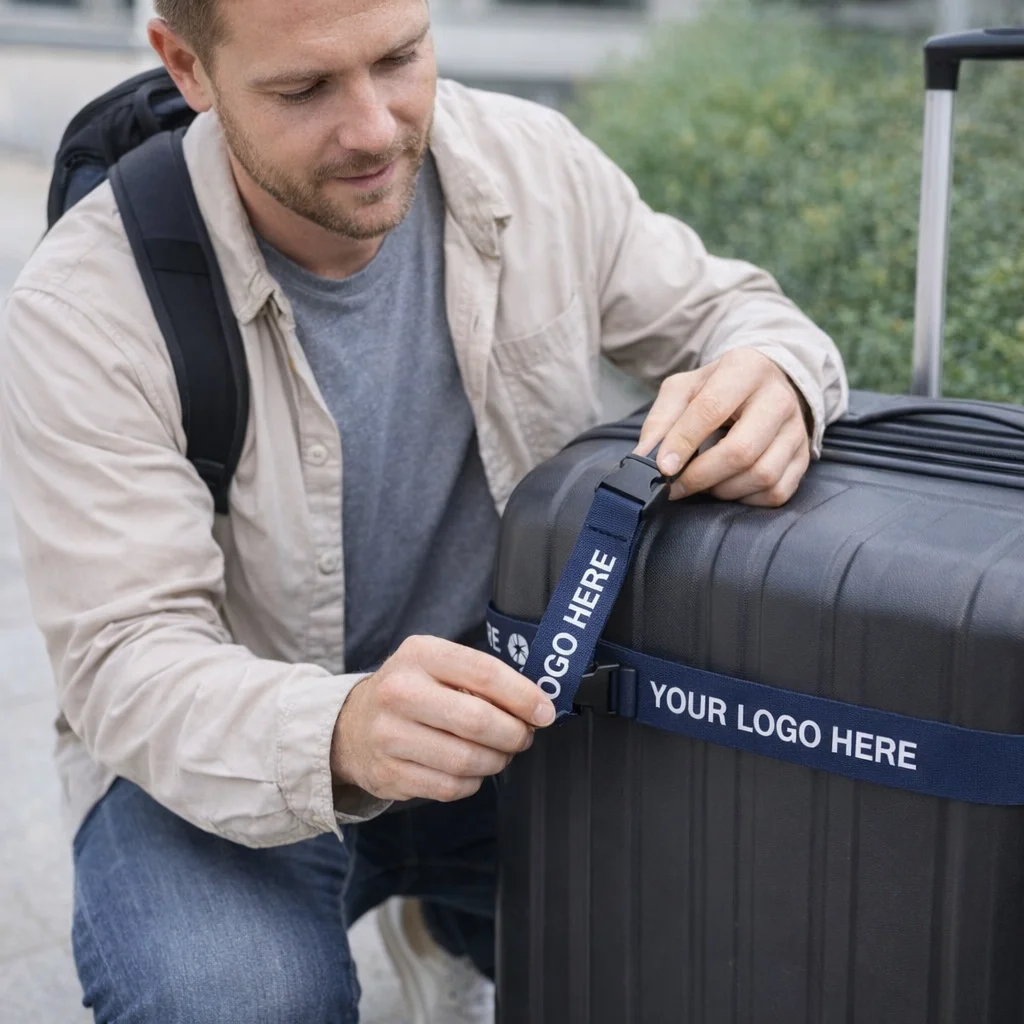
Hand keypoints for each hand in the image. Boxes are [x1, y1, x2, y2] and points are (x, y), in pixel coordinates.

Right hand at [331, 635, 555, 802]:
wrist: (350, 726)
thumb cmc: (410, 691)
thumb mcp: (438, 665)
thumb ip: (482, 678)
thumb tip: (536, 705)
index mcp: (420, 654)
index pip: (485, 673)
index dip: (524, 696)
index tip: (544, 711)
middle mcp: (400, 692)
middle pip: (479, 721)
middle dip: (514, 734)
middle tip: (523, 736)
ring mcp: (389, 735)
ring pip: (468, 760)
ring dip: (496, 761)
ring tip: (498, 753)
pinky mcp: (389, 774)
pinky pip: (451, 787)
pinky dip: (473, 782)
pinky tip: (470, 769)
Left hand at [634, 349, 810, 507]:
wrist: (766, 385)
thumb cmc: (718, 389)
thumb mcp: (684, 389)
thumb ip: (661, 419)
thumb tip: (644, 457)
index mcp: (745, 369)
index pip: (711, 409)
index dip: (683, 443)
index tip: (662, 468)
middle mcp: (779, 398)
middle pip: (741, 451)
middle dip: (700, 476)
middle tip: (675, 485)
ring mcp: (797, 430)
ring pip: (761, 475)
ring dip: (722, 489)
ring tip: (702, 481)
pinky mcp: (804, 457)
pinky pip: (775, 492)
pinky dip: (746, 498)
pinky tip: (729, 486)